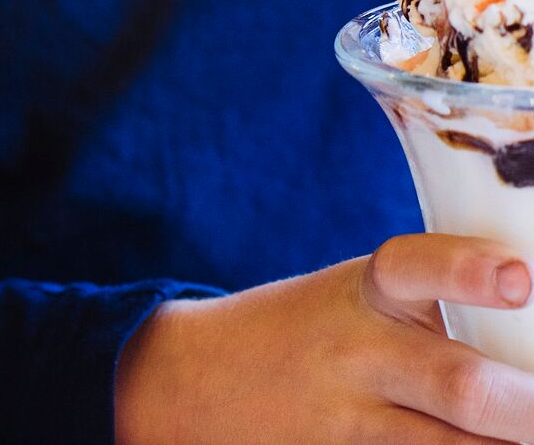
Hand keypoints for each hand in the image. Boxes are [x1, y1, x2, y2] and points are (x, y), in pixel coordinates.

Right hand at [116, 234, 533, 443]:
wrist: (194, 381)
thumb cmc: (315, 330)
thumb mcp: (362, 296)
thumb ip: (445, 306)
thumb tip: (532, 317)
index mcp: (367, 293)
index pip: (415, 268)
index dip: (468, 272)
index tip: (518, 280)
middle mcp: (359, 354)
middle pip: (460, 386)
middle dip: (528, 406)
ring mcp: (349, 422)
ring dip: (500, 444)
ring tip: (524, 431)